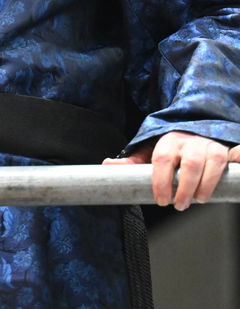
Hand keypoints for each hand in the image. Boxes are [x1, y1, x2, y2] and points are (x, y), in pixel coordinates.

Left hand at [103, 130, 238, 209]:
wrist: (193, 128)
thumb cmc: (171, 147)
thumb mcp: (150, 151)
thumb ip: (133, 160)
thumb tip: (107, 164)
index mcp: (167, 141)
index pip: (162, 159)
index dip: (161, 181)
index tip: (161, 199)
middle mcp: (189, 141)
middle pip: (189, 164)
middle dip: (184, 188)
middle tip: (179, 206)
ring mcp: (209, 145)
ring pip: (212, 162)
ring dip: (206, 185)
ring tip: (198, 200)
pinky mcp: (225, 150)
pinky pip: (235, 154)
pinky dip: (238, 159)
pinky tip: (232, 173)